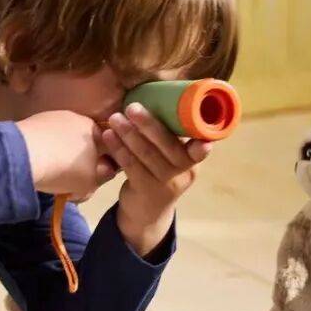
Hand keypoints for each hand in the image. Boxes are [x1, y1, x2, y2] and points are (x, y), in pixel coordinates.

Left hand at [15, 110, 117, 198]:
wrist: (26, 155)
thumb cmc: (66, 169)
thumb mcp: (91, 182)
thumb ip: (101, 176)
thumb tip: (106, 170)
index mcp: (95, 130)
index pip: (106, 147)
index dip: (101, 165)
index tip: (92, 180)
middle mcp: (77, 117)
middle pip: (82, 142)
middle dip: (79, 159)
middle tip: (70, 180)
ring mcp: (53, 117)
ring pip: (62, 139)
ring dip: (60, 154)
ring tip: (50, 172)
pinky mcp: (32, 121)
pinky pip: (44, 139)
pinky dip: (44, 150)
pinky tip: (37, 163)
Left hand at [101, 102, 210, 256]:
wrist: (147, 213)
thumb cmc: (159, 174)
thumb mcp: (172, 160)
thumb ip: (170, 137)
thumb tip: (160, 97)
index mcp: (193, 161)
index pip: (199, 150)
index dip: (201, 144)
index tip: (202, 140)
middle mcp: (183, 173)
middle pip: (168, 146)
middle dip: (150, 125)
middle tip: (132, 107)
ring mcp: (164, 184)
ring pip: (146, 155)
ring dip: (129, 134)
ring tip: (115, 118)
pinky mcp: (145, 190)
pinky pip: (131, 166)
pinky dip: (118, 149)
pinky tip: (108, 136)